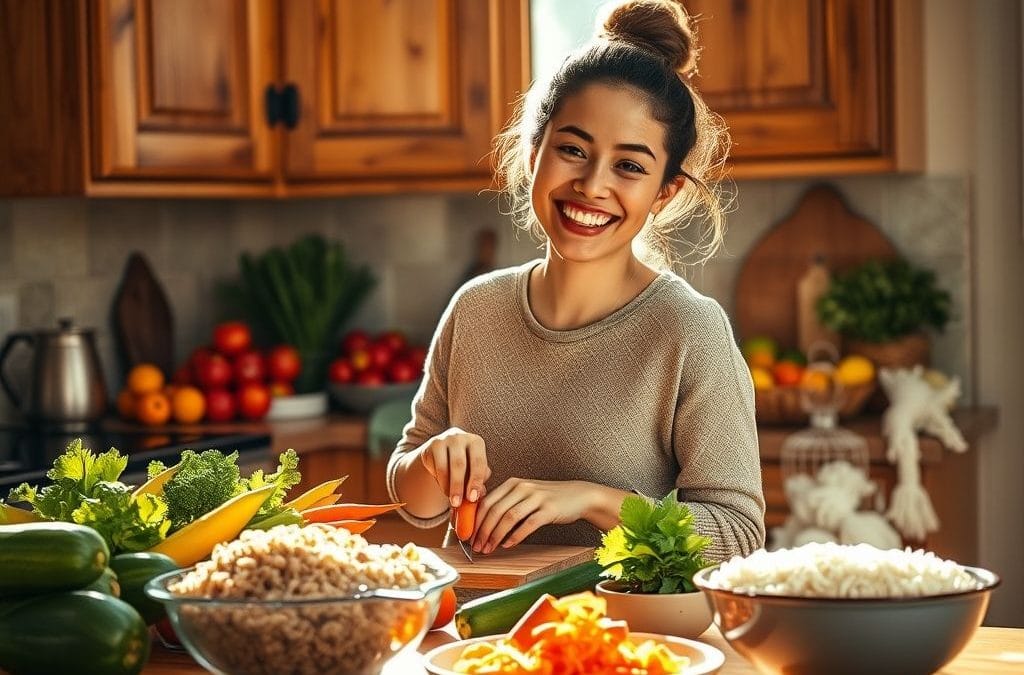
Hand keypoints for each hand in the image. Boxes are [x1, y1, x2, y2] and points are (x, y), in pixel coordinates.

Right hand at [417, 427, 490, 507]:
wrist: (445, 452)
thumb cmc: (467, 463)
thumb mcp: (475, 470)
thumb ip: (479, 481)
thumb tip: (480, 494)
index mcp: (476, 442)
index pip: (478, 462)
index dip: (475, 481)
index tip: (472, 498)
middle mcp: (460, 438)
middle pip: (459, 465)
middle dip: (458, 486)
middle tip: (457, 504)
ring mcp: (443, 440)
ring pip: (444, 468)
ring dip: (446, 487)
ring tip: (451, 500)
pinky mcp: (430, 447)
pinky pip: (434, 468)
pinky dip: (439, 481)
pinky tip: (444, 487)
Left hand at [471, 478, 590, 553]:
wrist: (578, 496)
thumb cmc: (548, 498)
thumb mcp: (524, 495)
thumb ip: (506, 503)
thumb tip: (482, 523)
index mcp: (512, 483)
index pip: (486, 501)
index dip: (474, 520)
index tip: (468, 535)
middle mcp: (522, 487)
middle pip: (495, 510)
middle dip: (482, 531)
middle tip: (476, 546)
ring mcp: (536, 497)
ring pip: (508, 517)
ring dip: (495, 536)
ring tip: (489, 549)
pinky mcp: (549, 509)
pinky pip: (528, 524)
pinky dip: (515, 536)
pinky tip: (508, 545)